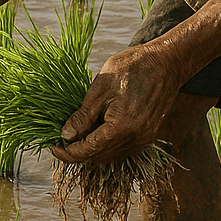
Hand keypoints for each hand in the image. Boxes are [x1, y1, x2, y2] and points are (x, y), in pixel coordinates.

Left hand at [50, 44, 182, 165]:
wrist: (167, 61)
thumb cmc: (134, 67)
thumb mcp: (101, 87)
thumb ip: (84, 115)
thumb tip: (66, 135)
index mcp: (123, 127)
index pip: (89, 151)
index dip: (68, 152)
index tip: (53, 145)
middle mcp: (136, 138)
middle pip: (100, 158)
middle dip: (77, 153)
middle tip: (60, 142)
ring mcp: (145, 138)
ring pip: (111, 155)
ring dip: (92, 150)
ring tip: (75, 137)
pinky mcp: (148, 134)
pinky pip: (122, 147)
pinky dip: (106, 145)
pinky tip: (96, 132)